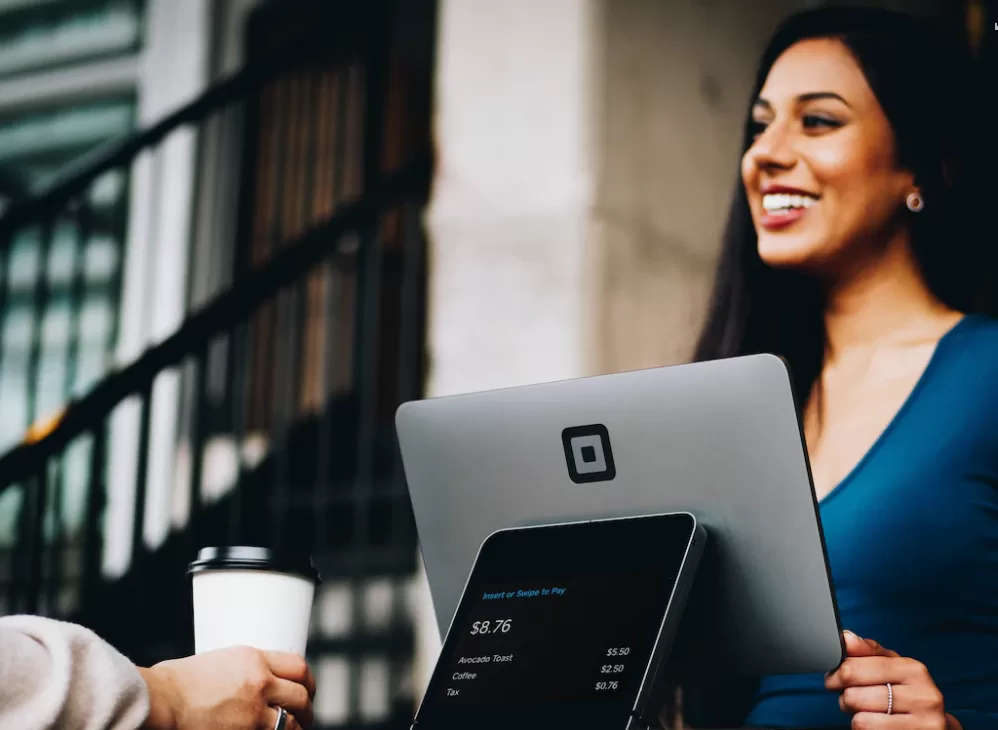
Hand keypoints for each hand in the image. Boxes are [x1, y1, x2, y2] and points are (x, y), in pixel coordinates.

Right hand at [138, 646, 315, 729]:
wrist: (159, 701)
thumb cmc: (176, 683)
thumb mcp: (218, 661)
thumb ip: (243, 669)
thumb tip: (255, 680)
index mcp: (253, 659)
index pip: (298, 666)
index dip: (308, 680)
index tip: (308, 689)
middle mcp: (260, 683)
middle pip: (301, 696)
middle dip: (307, 708)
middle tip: (306, 715)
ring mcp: (254, 712)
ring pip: (292, 723)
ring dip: (296, 728)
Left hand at [825, 631, 959, 729]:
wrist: (936, 727)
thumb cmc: (909, 695)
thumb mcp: (894, 668)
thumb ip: (869, 652)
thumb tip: (846, 638)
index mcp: (913, 670)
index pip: (855, 668)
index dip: (836, 675)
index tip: (833, 679)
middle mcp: (922, 697)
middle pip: (854, 695)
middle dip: (845, 697)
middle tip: (850, 698)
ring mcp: (923, 724)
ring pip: (861, 720)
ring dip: (855, 717)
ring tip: (866, 713)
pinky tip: (877, 725)